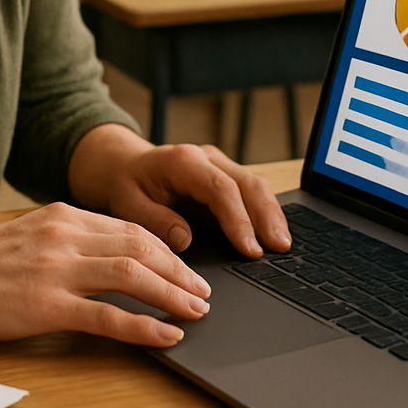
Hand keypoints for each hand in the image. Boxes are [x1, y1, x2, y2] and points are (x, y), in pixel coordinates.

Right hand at [0, 202, 211, 346]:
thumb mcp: (25, 236)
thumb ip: (64, 241)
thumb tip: (107, 258)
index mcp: (60, 215)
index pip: (130, 227)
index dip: (166, 249)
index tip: (185, 267)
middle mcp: (63, 235)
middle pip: (141, 246)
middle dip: (180, 271)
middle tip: (203, 291)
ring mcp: (54, 269)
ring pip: (133, 275)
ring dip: (172, 294)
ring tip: (196, 311)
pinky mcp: (44, 306)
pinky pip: (107, 315)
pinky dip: (143, 326)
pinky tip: (165, 335)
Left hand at [71, 127, 292, 258]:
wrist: (124, 167)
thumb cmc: (126, 186)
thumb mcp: (126, 204)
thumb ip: (154, 221)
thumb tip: (185, 240)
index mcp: (182, 161)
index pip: (220, 188)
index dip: (238, 219)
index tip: (249, 249)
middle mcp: (206, 158)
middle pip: (247, 183)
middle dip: (266, 216)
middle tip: (278, 248)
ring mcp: (219, 165)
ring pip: (255, 185)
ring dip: (272, 214)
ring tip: (283, 245)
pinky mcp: (226, 176)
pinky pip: (252, 191)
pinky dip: (266, 212)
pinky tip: (274, 235)